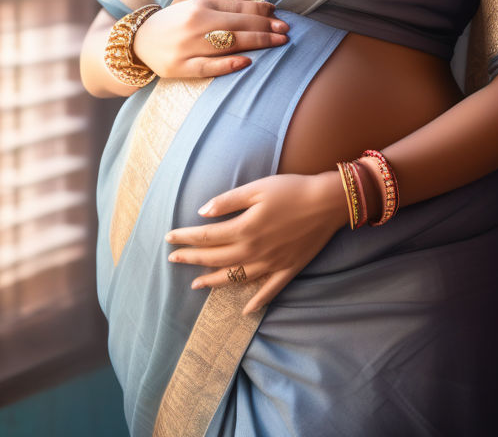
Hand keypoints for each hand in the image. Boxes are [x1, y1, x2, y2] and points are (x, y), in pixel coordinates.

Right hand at [132, 0, 288, 79]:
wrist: (138, 41)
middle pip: (237, 24)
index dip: (261, 11)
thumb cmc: (173, 22)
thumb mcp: (195, 4)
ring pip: (228, 43)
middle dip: (265, 26)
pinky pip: (207, 66)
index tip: (279, 16)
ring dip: (256, 42)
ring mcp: (188, 46)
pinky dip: (227, 65)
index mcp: (200, 5)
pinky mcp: (181, 67)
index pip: (237, 7)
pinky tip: (247, 62)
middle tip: (286, 31)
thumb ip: (224, 0)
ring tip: (278, 43)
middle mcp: (195, 23)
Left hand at [165, 172, 345, 313]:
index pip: (206, 236)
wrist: (329, 202)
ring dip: (213, 282)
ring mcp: (271, 264)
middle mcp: (254, 251)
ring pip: (235, 278)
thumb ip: (228, 201)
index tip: (169, 238)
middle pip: (215, 259)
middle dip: (191, 259)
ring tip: (195, 284)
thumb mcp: (257, 188)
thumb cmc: (291, 189)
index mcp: (244, 229)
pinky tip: (245, 309)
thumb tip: (202, 212)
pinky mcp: (288, 270)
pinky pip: (268, 291)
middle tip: (172, 259)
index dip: (185, 237)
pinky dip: (255, 301)